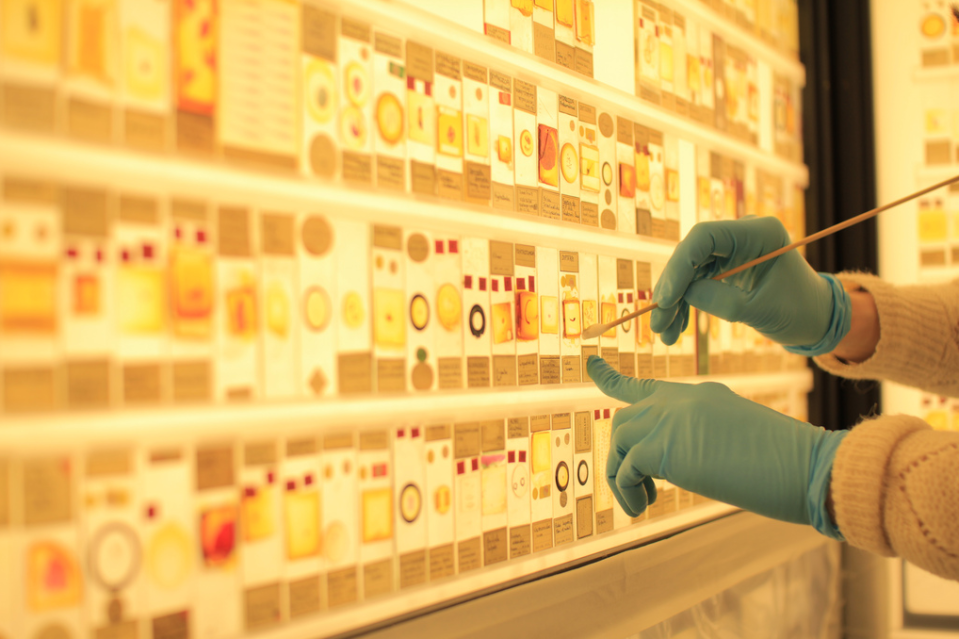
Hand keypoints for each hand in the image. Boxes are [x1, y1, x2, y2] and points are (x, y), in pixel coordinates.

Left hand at [587, 356, 845, 538]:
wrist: (806, 467)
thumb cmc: (785, 464)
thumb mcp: (734, 440)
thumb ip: (697, 440)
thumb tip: (669, 464)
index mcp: (700, 395)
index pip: (645, 386)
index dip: (611, 378)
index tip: (591, 365)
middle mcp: (680, 400)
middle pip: (626, 419)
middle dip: (624, 455)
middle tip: (643, 490)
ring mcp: (670, 419)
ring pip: (620, 441)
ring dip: (623, 477)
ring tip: (643, 504)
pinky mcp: (663, 448)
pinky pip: (625, 469)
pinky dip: (627, 491)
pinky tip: (644, 508)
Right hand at [650, 217, 850, 355]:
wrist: (815, 318)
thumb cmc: (799, 311)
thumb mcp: (760, 310)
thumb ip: (721, 300)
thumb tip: (682, 294)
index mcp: (759, 233)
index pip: (705, 237)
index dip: (680, 266)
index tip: (665, 299)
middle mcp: (741, 234)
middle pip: (691, 254)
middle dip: (672, 288)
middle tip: (657, 321)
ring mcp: (731, 249)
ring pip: (689, 271)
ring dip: (674, 301)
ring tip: (665, 333)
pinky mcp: (724, 266)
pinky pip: (695, 281)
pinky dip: (684, 304)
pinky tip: (675, 328)